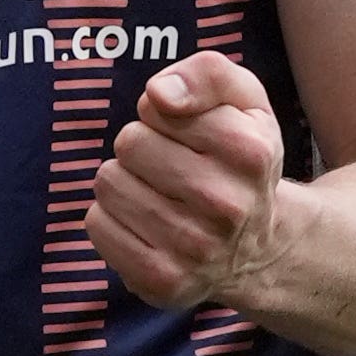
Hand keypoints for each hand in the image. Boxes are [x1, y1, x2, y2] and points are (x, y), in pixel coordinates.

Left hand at [89, 52, 285, 310]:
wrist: (258, 247)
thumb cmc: (238, 159)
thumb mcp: (244, 101)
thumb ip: (207, 74)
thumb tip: (159, 95)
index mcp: (251, 153)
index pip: (156, 107)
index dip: (162, 114)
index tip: (187, 133)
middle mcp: (228, 206)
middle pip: (129, 143)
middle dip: (141, 147)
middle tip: (171, 167)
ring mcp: (195, 250)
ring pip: (108, 183)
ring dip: (125, 181)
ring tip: (159, 195)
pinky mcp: (162, 282)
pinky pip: (97, 224)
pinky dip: (111, 217)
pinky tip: (145, 224)